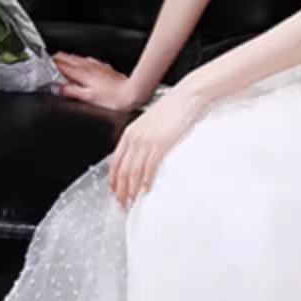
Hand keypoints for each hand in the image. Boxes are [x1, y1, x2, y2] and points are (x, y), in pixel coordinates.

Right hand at [53, 52, 139, 111]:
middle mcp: (87, 66)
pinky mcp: (103, 67)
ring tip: (60, 64)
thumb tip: (56, 89)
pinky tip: (81, 66)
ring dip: (67, 60)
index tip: (41, 65)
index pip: (60, 63)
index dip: (48, 64)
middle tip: (47, 64)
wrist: (132, 93)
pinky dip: (79, 63)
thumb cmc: (113, 98)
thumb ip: (70, 91)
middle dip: (55, 60)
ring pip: (76, 58)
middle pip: (66, 57)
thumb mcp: (87, 98)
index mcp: (81, 72)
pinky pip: (86, 61)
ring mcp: (96, 65)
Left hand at [107, 86, 203, 208]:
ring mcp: (146, 141)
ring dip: (131, 189)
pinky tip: (145, 190)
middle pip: (122, 169)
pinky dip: (146, 181)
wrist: (186, 96)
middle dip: (120, 189)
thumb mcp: (151, 122)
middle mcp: (134, 138)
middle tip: (121, 203)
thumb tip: (142, 153)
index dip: (114, 179)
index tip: (114, 191)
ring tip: (131, 202)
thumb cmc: (173, 108)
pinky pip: (149, 167)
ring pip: (133, 171)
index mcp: (130, 132)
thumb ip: (143, 136)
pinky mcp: (160, 144)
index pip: (116, 161)